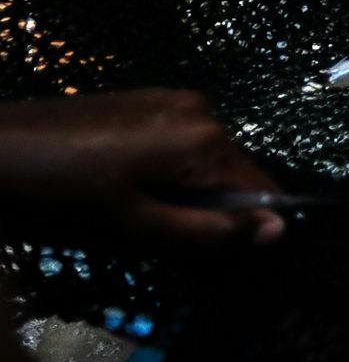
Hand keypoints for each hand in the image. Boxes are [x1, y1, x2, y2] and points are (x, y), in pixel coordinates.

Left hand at [0, 90, 288, 247]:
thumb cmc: (57, 199)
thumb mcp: (133, 229)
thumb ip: (208, 231)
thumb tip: (279, 231)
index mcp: (204, 139)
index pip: (262, 189)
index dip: (247, 230)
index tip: (211, 261)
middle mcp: (201, 109)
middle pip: (232, 174)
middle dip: (210, 213)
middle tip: (160, 246)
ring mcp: (170, 99)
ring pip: (203, 162)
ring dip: (184, 196)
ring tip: (134, 221)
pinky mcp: (144, 100)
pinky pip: (178, 145)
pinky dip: (165, 174)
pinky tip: (123, 192)